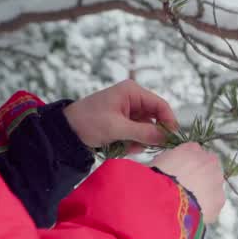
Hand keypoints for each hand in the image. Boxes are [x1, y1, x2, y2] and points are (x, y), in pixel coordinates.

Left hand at [62, 80, 177, 150]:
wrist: (66, 131)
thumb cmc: (89, 122)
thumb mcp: (117, 128)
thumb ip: (143, 132)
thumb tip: (166, 138)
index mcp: (132, 92)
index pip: (160, 105)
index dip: (168, 121)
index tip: (171, 139)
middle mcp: (133, 100)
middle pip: (155, 119)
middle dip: (150, 135)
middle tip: (143, 146)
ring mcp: (129, 112)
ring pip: (147, 129)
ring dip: (139, 141)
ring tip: (125, 146)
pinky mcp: (124, 123)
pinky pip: (137, 135)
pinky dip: (132, 143)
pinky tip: (121, 146)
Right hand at [153, 143, 225, 223]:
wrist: (167, 200)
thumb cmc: (156, 179)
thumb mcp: (157, 163)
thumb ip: (170, 161)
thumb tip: (171, 168)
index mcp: (192, 148)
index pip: (193, 153)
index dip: (186, 166)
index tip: (178, 175)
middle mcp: (209, 160)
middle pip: (207, 168)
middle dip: (199, 177)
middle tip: (185, 190)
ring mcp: (218, 180)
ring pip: (213, 186)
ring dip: (204, 193)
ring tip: (189, 204)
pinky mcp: (219, 200)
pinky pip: (213, 204)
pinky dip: (206, 209)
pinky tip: (193, 214)